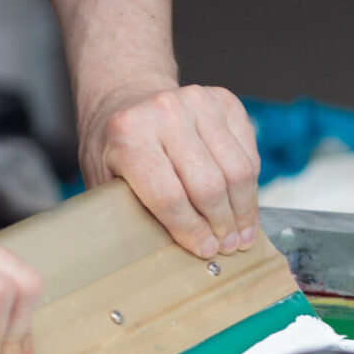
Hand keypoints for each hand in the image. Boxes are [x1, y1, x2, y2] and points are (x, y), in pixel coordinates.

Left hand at [80, 85, 259, 257]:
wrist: (129, 98)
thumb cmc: (117, 148)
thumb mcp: (104, 180)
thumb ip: (128, 211)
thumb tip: (161, 255)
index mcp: (128, 135)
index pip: (169, 196)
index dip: (191, 230)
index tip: (204, 250)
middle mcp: (165, 112)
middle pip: (209, 185)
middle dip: (222, 225)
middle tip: (227, 246)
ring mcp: (199, 102)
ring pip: (238, 171)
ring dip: (244, 209)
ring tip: (242, 232)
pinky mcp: (225, 101)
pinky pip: (249, 153)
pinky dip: (250, 185)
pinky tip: (242, 203)